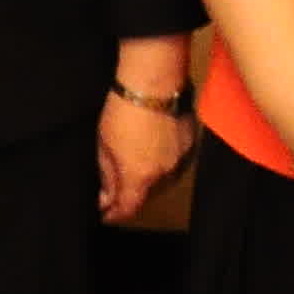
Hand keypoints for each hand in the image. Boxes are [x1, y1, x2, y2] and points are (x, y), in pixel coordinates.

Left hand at [96, 90, 192, 223]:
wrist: (153, 80)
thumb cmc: (124, 107)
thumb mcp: (104, 144)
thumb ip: (107, 175)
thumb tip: (106, 197)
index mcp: (139, 177)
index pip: (128, 209)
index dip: (115, 214)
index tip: (106, 212)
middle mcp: (163, 174)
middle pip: (146, 196)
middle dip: (131, 194)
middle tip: (116, 186)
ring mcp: (180, 158)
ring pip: (163, 180)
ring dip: (148, 179)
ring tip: (135, 163)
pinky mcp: (190, 142)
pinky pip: (175, 161)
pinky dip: (163, 161)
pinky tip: (152, 148)